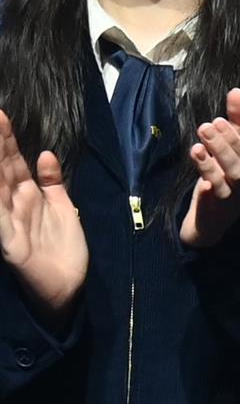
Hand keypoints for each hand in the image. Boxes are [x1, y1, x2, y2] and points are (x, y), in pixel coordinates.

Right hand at [0, 108, 85, 325]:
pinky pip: (0, 218)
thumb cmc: (63, 250)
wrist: (68, 288)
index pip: (13, 162)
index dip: (6, 140)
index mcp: (28, 196)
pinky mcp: (10, 242)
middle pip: (2, 169)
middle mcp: (14, 205)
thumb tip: (45, 154)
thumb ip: (53, 182)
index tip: (1, 114)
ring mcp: (9, 222)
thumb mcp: (63, 209)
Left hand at [179, 88, 239, 248]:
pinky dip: (209, 182)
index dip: (236, 136)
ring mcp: (233, 201)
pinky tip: (199, 171)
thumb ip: (236, 125)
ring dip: (215, 160)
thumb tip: (237, 91)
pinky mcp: (216, 212)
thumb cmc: (220, 184)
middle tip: (205, 126)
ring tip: (198, 143)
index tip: (217, 119)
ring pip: (231, 180)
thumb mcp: (227, 154)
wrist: (207, 225)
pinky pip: (215, 197)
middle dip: (225, 144)